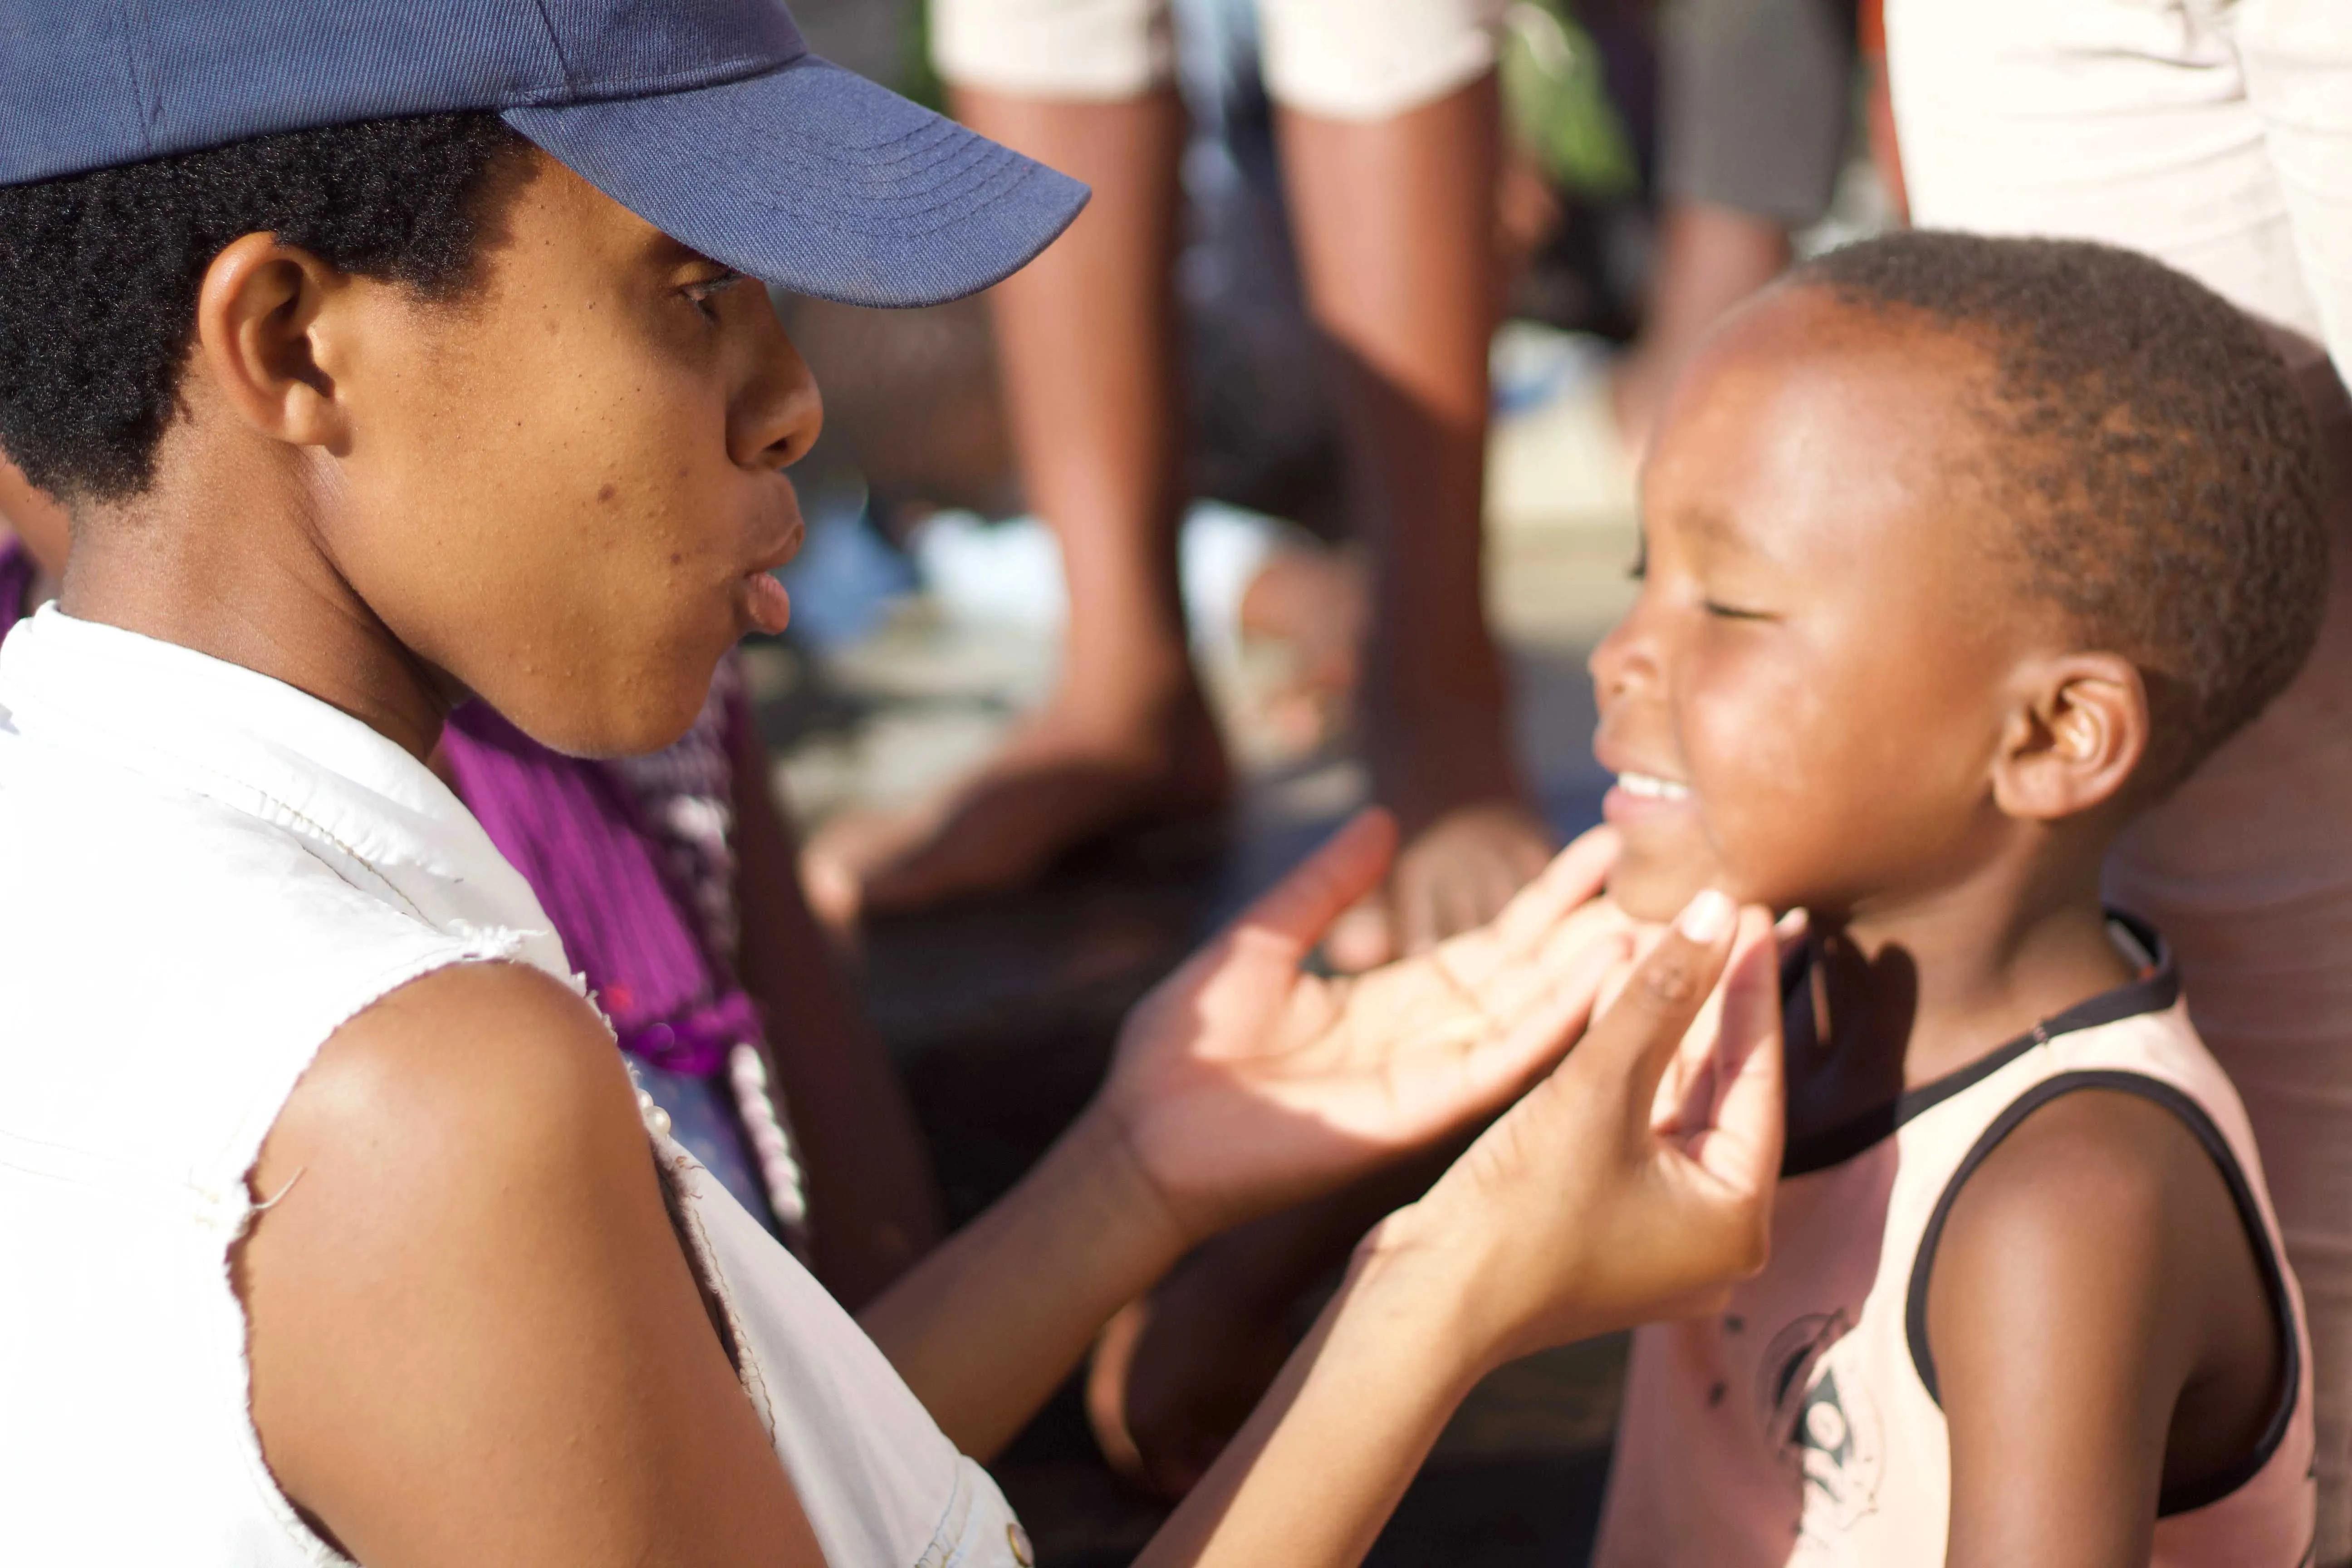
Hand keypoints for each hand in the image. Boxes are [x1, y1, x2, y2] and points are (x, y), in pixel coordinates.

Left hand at [1094, 810, 1635, 1247]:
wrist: (1142, 1133)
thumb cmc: (1186, 1046)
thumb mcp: (1262, 940)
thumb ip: (1326, 886)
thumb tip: (1382, 819)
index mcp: (1392, 998)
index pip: (1495, 942)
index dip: (1550, 897)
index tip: (1606, 847)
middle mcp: (1424, 1038)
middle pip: (1531, 977)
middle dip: (1596, 931)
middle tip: (1672, 882)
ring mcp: (1424, 1079)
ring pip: (1531, 1019)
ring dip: (1594, 974)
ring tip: (1658, 923)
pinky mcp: (1413, 1114)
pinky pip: (1496, 1064)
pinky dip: (1551, 1024)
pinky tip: (1600, 984)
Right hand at [1369, 889, 1783, 1371]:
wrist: (1424, 1304)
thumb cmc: (1518, 1211)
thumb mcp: (1596, 1089)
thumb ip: (1660, 996)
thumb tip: (1716, 908)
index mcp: (1737, 1222)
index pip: (1758, 1079)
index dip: (1752, 985)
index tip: (1758, 909)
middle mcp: (1711, 1235)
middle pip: (1722, 1091)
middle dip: (1715, 1001)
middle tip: (1726, 914)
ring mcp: (1657, 1235)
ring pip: (1675, 1105)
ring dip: (1670, 1025)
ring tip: (1673, 938)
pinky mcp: (1604, 1223)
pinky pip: (1635, 1127)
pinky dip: (1630, 1066)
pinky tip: (1623, 999)